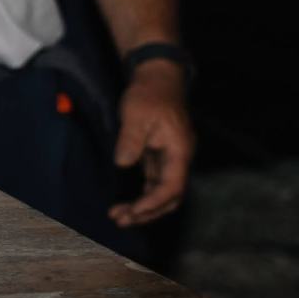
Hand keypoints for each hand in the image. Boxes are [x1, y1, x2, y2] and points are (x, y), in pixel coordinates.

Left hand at [109, 62, 194, 226]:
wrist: (157, 77)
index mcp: (180, 151)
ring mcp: (170, 158)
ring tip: (119, 215)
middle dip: (147, 212)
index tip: (134, 211)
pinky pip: (154, 183)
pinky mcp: (160, 156)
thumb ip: (131, 140)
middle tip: (120, 219)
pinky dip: (143, 195)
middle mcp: (179, 159)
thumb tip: (123, 163)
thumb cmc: (149, 94)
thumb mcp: (137, 114)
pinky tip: (128, 203)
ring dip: (144, 206)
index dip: (154, 203)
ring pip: (162, 192)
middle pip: (170, 197)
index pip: (172, 187)